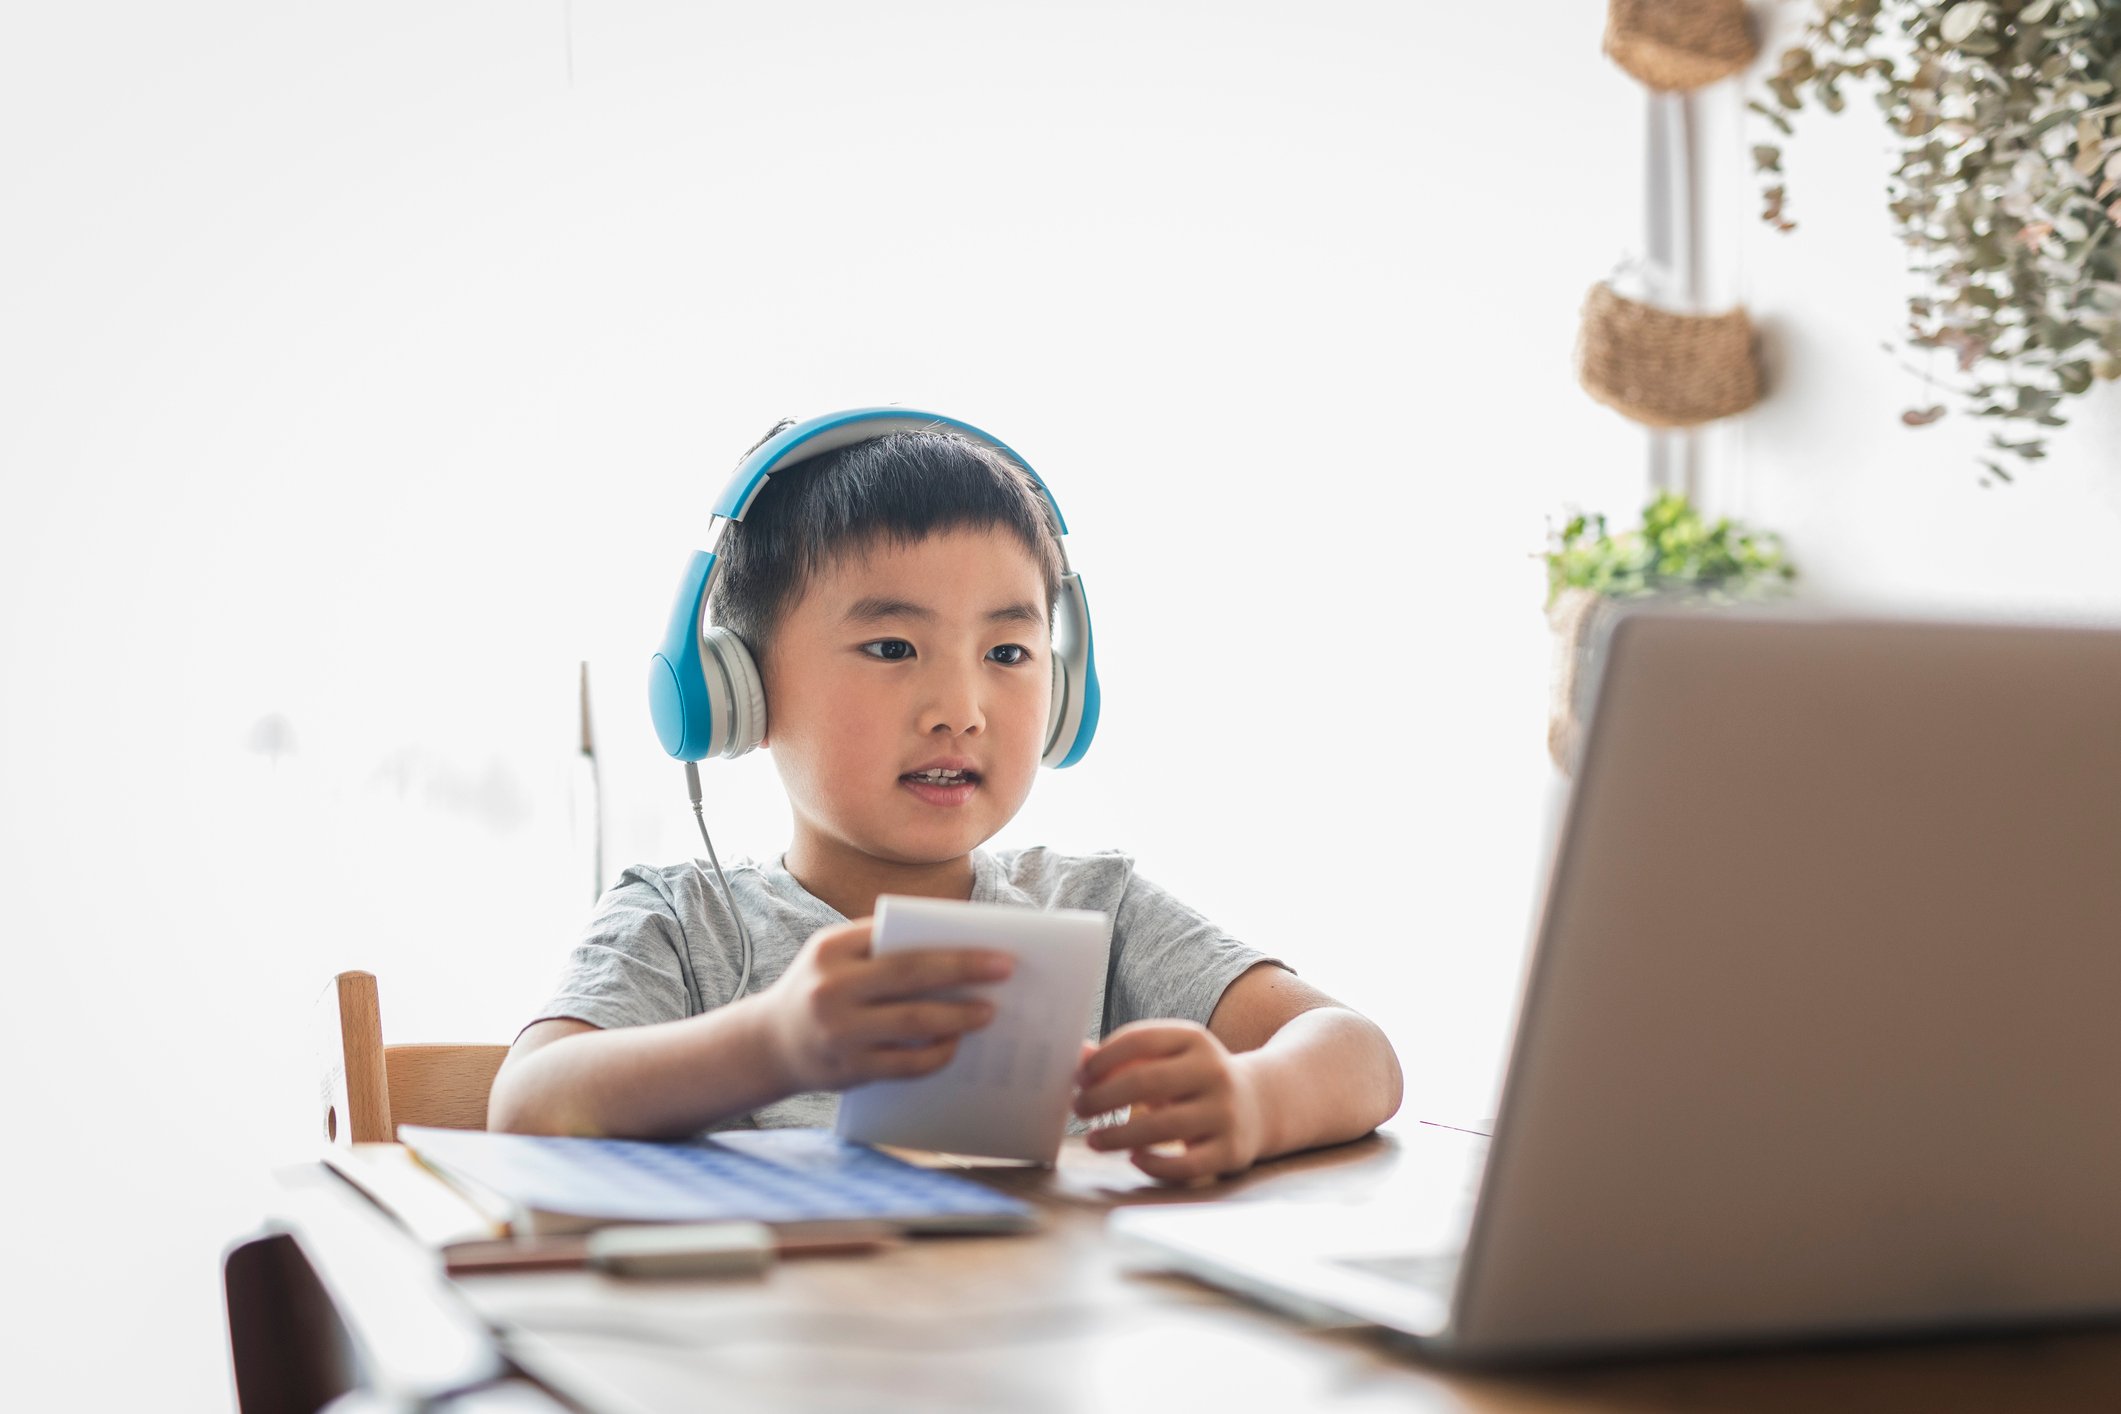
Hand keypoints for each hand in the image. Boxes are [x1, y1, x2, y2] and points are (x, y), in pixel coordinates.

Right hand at [758, 917, 1012, 1092]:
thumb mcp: (833, 956)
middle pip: (911, 975)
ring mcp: (839, 1031)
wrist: (769, 1044)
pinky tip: (955, 1043)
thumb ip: (879, 947)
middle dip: (964, 971)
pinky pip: (906, 1063)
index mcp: (831, 948)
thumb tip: (955, 948)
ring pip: (913, 1021)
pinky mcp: (849, 1069)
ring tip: (988, 1012)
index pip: (899, 940)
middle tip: (1006, 971)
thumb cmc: (819, 989)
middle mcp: (831, 988)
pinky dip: (936, 1053)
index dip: (951, 945)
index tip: (994, 948)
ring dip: (958, 1016)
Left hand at [1072, 1020, 1267, 1182]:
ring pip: (1162, 1127)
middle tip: (1079, 1108)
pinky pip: (1184, 1164)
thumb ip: (1123, 1057)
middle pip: (1146, 1082)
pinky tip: (1133, 1158)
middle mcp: (1213, 1072)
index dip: (1102, 1060)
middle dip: (1102, 1097)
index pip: (1139, 1040)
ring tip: (1094, 1140)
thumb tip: (1077, 1055)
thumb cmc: (1193, 1079)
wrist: (1259, 1103)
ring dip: (1118, 1136)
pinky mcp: (1231, 1151)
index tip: (1079, 1078)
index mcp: (1194, 1039)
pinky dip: (1153, 1164)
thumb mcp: (1167, 1058)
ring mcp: (1225, 1112)